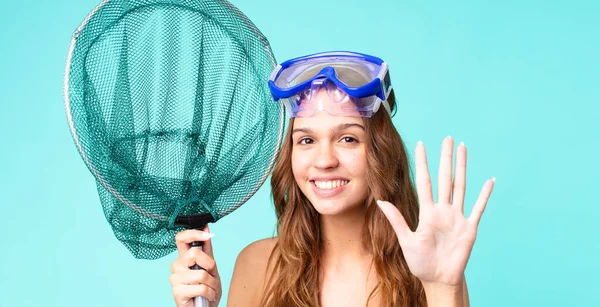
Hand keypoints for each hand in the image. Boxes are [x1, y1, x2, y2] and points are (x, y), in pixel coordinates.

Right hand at [169, 228, 221, 306]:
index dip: (193, 233)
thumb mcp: (210, 266)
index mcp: (184, 257)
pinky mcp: (177, 292)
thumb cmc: (206, 288)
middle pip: (194, 253)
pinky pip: (201, 288)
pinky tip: (207, 296)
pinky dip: (209, 293)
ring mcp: (175, 278)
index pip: (181, 238)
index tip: (207, 235)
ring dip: (212, 284)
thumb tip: (206, 227)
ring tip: (210, 289)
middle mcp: (177, 265)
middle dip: (210, 265)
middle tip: (211, 275)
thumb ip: (207, 249)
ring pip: (201, 274)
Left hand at [377, 136, 494, 286]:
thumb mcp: (406, 240)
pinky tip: (489, 180)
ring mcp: (457, 217)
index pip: (425, 182)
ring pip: (461, 187)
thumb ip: (396, 220)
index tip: (421, 144)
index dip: (424, 163)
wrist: (438, 278)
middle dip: (446, 158)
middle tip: (448, 138)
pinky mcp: (470, 228)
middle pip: (445, 178)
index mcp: (427, 212)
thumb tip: (380, 201)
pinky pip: (479, 208)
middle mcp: (443, 210)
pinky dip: (485, 195)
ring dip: (463, 167)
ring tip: (464, 149)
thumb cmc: (420, 261)